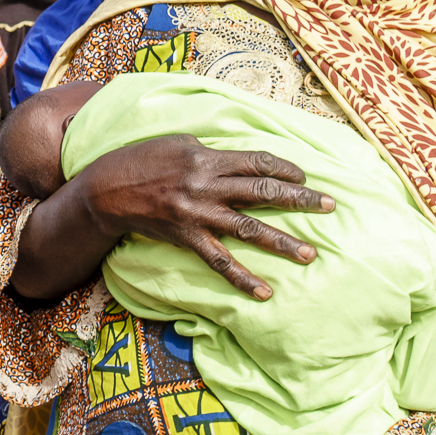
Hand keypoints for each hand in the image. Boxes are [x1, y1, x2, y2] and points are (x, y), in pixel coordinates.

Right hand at [14, 133, 334, 300]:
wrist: (104, 191)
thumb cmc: (138, 160)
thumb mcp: (176, 143)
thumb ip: (209, 153)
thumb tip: (234, 160)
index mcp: (207, 157)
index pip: (257, 161)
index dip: (285, 167)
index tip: (305, 174)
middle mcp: (207, 185)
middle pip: (264, 191)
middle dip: (301, 198)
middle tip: (331, 205)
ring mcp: (198, 214)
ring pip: (250, 228)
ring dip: (283, 243)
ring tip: (311, 255)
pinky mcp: (187, 237)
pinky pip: (220, 261)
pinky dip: (242, 278)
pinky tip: (264, 292)